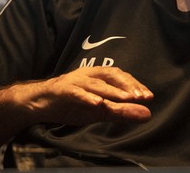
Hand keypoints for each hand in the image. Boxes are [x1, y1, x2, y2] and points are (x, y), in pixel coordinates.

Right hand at [9, 66, 153, 126]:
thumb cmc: (73, 104)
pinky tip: (98, 103)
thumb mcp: (100, 110)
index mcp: (100, 76)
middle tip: (140, 97)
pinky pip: (77, 93)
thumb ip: (122, 112)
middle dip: (127, 85)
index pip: (122, 77)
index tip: (148, 97)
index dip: (135, 85)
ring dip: (112, 90)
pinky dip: (88, 97)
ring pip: (96, 84)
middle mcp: (89, 75)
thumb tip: (147, 114)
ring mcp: (76, 81)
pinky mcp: (63, 90)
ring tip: (125, 98)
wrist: (41, 103)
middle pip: (112, 75)